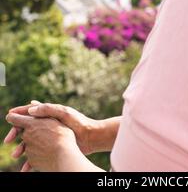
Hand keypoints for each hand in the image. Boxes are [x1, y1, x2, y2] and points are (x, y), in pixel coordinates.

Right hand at [5, 101, 120, 155]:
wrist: (91, 137)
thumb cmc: (79, 122)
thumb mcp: (63, 113)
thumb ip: (48, 109)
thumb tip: (30, 107)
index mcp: (48, 113)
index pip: (30, 112)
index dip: (19, 114)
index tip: (9, 116)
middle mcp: (47, 124)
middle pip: (26, 128)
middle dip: (16, 133)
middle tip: (8, 140)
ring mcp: (49, 136)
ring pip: (30, 142)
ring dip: (21, 148)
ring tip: (16, 155)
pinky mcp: (52, 147)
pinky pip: (37, 154)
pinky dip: (30, 160)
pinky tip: (24, 167)